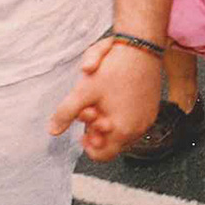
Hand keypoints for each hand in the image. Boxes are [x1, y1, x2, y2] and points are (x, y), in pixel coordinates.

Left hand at [49, 40, 162, 160]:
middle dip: (98, 131)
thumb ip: (66, 113)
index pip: (103, 156)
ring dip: (110, 123)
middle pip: (112, 144)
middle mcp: (139, 129)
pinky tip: (114, 98)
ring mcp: (147, 119)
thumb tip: (52, 130)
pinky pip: (134, 122)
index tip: (83, 130)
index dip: (89, 146)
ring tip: (102, 102)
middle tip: (90, 110)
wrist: (141, 48)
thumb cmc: (114, 69)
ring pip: (123, 132)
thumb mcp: (83, 92)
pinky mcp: (152, 109)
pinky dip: (122, 116)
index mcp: (122, 130)